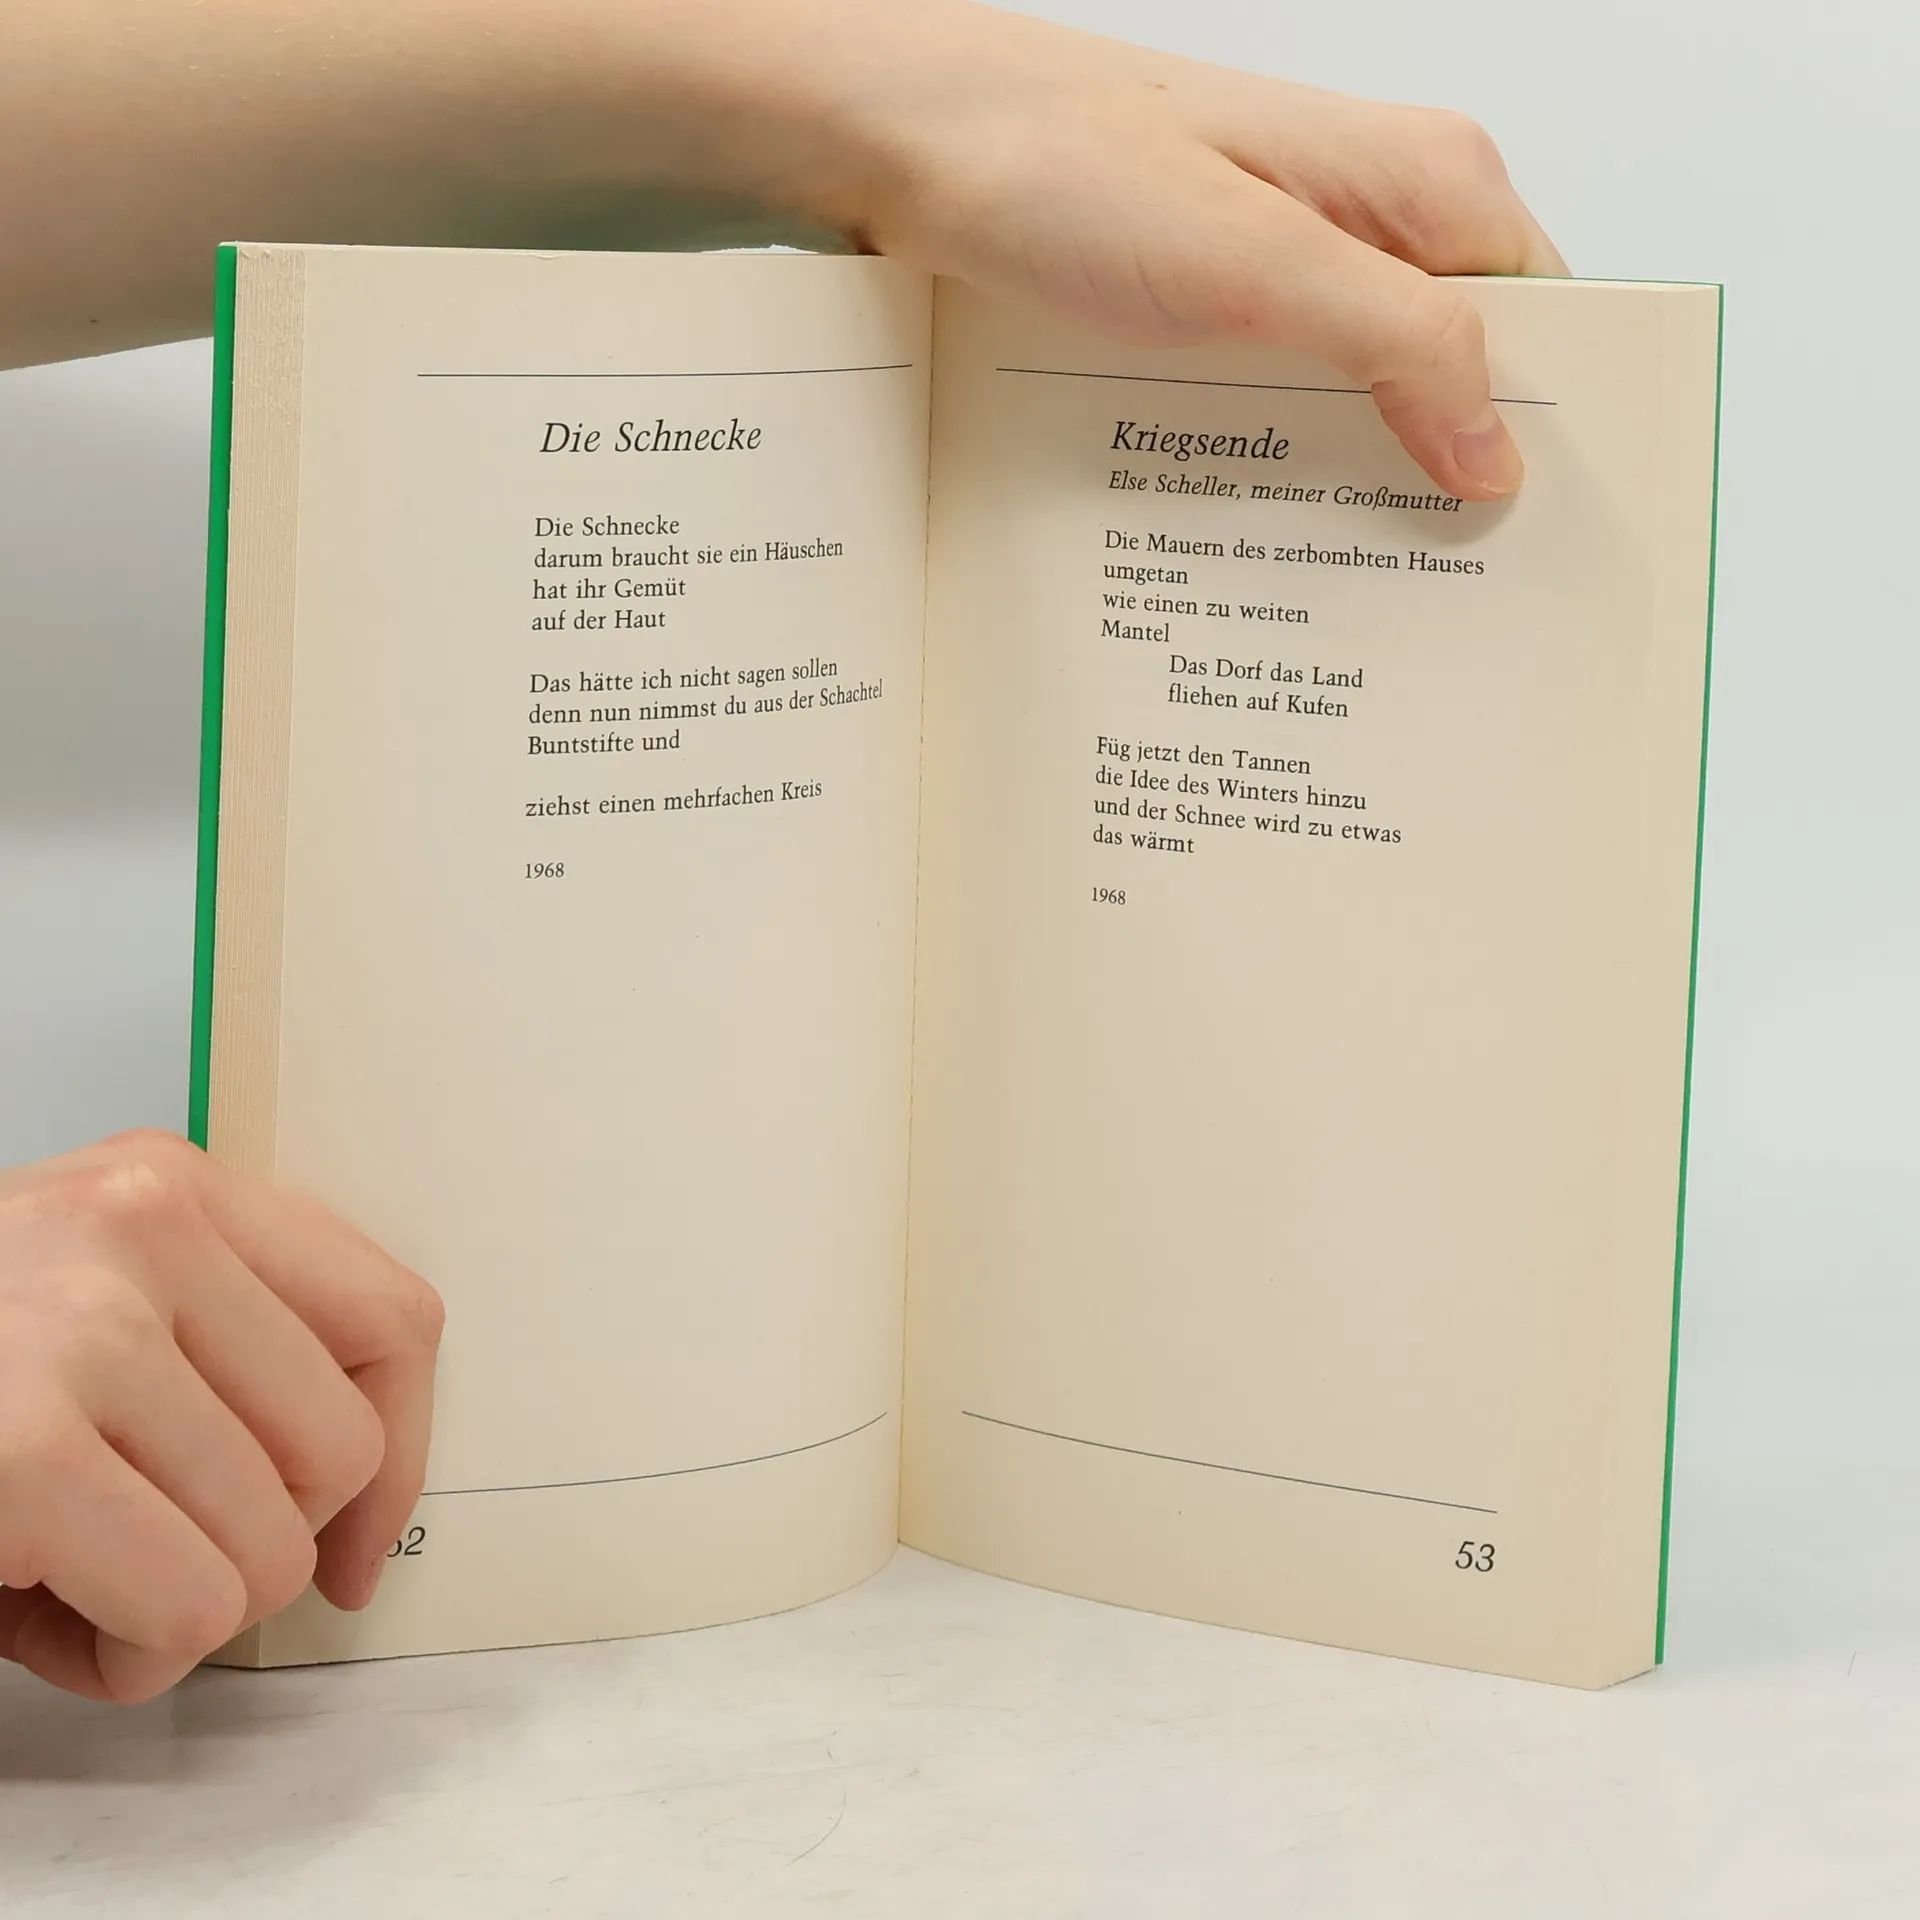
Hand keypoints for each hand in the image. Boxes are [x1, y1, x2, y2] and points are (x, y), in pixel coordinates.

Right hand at [0, 1131, 442, 1702]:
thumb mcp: (92, 1319)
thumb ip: (226, 1360)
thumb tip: (361, 1519)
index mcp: (170, 1187)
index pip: (393, 1319)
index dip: (396, 1456)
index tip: (350, 1539)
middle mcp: (142, 1228)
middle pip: (340, 1452)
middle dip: (254, 1545)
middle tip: (140, 1547)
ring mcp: (83, 1328)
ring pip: (270, 1549)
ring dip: (176, 1610)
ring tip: (66, 1571)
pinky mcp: (25, 1450)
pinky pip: (185, 1611)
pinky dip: (125, 1656)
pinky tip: (34, 1610)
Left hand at [5, 0, 1559, 501]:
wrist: (888, 142)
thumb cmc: (1054, 172)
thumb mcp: (1254, 268)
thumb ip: (1400, 350)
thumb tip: (1504, 457)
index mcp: (1416, 178)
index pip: (1545, 317)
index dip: (1549, 431)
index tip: (1530, 551)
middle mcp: (1357, 211)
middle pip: (1456, 365)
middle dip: (1448, 481)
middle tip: (1428, 611)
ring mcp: (1272, 257)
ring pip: (1357, 391)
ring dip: (1351, 489)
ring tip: (1340, 603)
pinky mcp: (1192, 300)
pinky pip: (1269, 397)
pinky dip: (1271, 469)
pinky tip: (1244, 546)